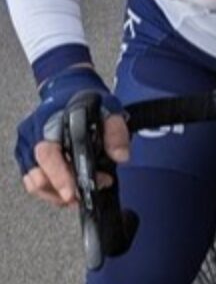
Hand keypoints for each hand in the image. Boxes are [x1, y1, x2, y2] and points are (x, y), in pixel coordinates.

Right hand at [15, 69, 129, 207]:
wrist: (69, 90)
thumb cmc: (86, 100)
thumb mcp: (109, 109)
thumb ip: (116, 132)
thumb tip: (120, 156)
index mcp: (50, 123)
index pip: (49, 154)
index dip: (60, 176)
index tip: (73, 192)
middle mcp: (33, 136)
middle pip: (38, 175)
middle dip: (63, 190)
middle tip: (88, 190)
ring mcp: (27, 147)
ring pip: (34, 183)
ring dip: (58, 193)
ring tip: (82, 189)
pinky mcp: (28, 157)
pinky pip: (34, 181)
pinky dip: (52, 190)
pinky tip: (69, 187)